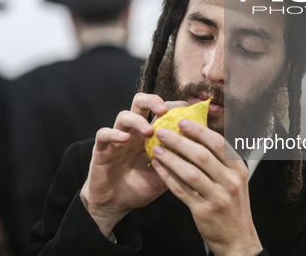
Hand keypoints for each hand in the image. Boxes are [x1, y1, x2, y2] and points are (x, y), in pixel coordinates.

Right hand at [80, 93, 186, 236]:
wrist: (117, 205)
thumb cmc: (142, 186)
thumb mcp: (166, 173)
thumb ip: (178, 160)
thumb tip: (203, 151)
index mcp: (150, 134)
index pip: (161, 110)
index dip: (174, 106)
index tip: (187, 109)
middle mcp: (134, 132)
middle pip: (140, 102)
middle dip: (153, 100)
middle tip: (164, 110)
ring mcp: (117, 139)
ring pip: (123, 115)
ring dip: (137, 120)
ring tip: (148, 130)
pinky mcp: (101, 149)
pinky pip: (104, 134)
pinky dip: (114, 134)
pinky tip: (125, 139)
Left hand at [150, 118, 262, 255]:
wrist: (238, 239)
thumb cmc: (233, 206)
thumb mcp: (236, 180)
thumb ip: (221, 161)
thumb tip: (198, 137)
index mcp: (238, 169)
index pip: (219, 144)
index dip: (199, 130)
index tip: (183, 121)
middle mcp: (230, 181)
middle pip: (202, 155)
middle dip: (180, 141)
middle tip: (163, 131)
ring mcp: (217, 197)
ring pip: (190, 172)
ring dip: (170, 158)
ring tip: (156, 148)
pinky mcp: (203, 210)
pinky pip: (181, 190)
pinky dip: (168, 177)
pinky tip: (159, 167)